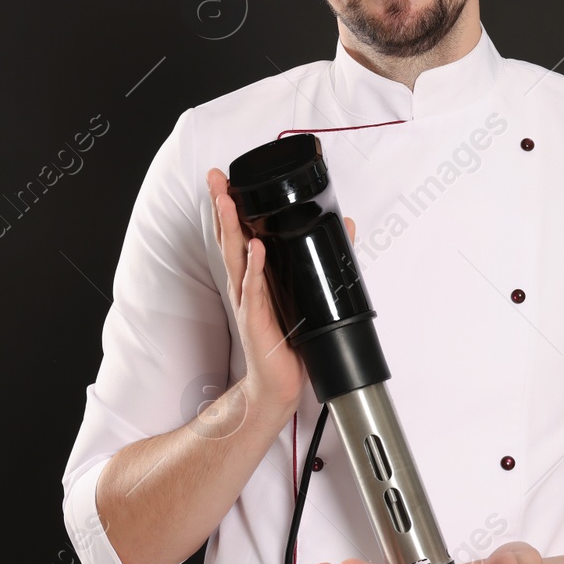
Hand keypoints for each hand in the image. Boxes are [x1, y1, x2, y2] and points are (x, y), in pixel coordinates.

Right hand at [205, 168, 355, 417]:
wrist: (278, 384)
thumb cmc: (288, 343)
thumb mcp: (306, 294)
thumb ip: (319, 259)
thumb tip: (346, 225)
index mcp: (255, 277)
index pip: (240, 234)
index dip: (233, 207)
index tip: (226, 180)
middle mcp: (245, 285)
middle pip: (231, 238)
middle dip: (223, 207)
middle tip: (216, 179)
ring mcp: (246, 301)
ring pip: (236, 258)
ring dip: (232, 228)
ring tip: (228, 201)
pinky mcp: (254, 319)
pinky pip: (254, 290)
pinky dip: (254, 268)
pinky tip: (255, 248)